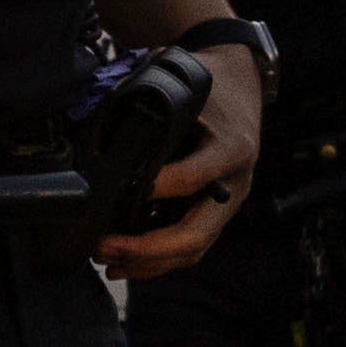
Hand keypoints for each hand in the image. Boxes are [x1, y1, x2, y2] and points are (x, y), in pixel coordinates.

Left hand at [93, 40, 262, 280]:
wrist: (243, 83)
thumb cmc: (211, 84)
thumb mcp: (187, 87)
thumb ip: (154, 114)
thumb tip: (102, 143)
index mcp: (231, 149)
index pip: (191, 179)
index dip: (156, 189)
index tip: (119, 191)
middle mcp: (234, 184)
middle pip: (194, 234)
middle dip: (145, 249)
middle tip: (103, 247)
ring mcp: (227, 203)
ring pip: (192, 249)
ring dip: (148, 262)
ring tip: (108, 261)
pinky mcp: (216, 212)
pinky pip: (191, 245)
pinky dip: (158, 260)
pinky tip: (127, 263)